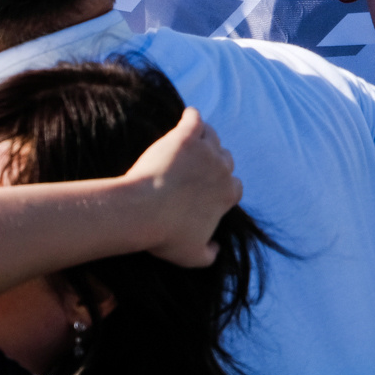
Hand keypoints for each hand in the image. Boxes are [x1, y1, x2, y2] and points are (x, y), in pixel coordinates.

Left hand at [122, 108, 240, 267]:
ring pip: (212, 137)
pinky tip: (184, 120)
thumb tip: (217, 248)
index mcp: (228, 194)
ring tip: (187, 145)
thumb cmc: (164, 235)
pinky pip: (195, 118)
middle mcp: (223, 169)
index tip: (205, 191)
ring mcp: (205, 150)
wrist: (140, 212)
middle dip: (213, 164)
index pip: (234, 186)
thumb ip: (210, 254)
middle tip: (193, 169)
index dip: (221, 187)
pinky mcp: (185, 136)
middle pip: (225, 159)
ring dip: (203, 140)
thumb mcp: (191, 256)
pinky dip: (191, 118)